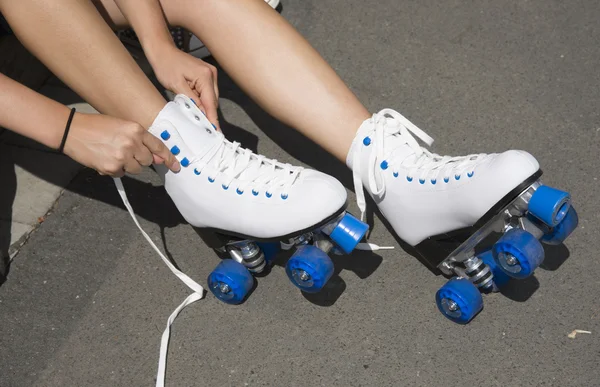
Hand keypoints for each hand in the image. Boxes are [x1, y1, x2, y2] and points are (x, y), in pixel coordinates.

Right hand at [63, 113, 180, 176]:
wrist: (72, 131)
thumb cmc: (97, 126)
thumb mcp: (121, 126)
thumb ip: (141, 141)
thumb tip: (158, 157)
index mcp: (136, 129)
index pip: (158, 146)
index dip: (169, 158)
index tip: (176, 166)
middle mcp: (132, 143)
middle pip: (148, 160)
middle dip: (140, 159)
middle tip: (126, 152)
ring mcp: (122, 156)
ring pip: (137, 169)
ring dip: (128, 165)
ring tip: (113, 154)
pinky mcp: (112, 167)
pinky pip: (122, 173)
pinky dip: (116, 169)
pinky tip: (105, 159)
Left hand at [148, 45, 219, 128]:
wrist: (162, 50)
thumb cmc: (166, 65)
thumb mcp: (176, 85)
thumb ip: (190, 100)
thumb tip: (200, 114)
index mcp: (205, 76)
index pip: (210, 102)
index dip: (212, 118)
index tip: (215, 131)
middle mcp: (211, 74)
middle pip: (213, 101)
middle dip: (208, 114)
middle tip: (204, 129)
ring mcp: (210, 74)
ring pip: (210, 98)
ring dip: (204, 107)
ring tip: (196, 117)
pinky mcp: (206, 75)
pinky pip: (207, 92)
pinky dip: (202, 100)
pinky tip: (194, 106)